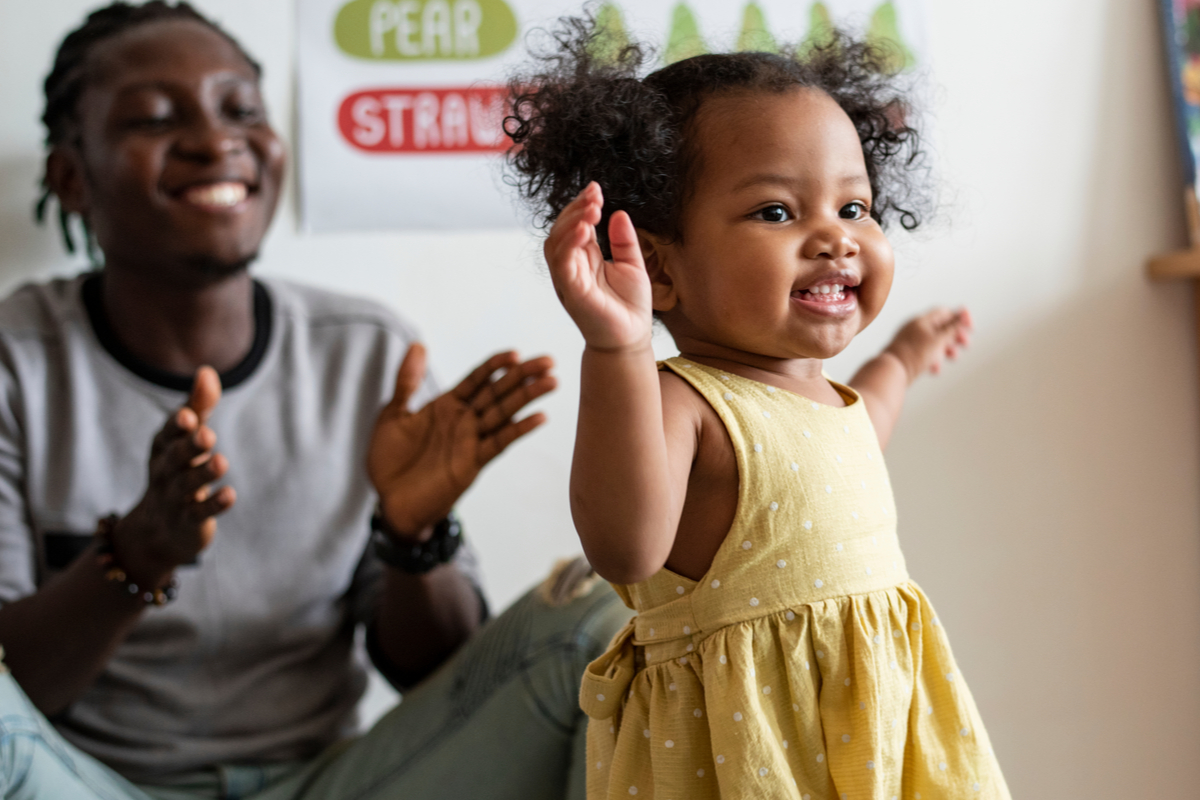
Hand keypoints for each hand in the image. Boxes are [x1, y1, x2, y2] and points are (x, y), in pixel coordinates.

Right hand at [114, 367, 235, 584]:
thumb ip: (198, 406)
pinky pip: (199, 513)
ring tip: (221, 462)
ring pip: (187, 486)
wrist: (158, 529)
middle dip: (190, 446)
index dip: (177, 426)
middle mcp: (165, 472)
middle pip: (176, 458)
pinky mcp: (188, 521)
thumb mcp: (184, 437)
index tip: (189, 416)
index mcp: (163, 448)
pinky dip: (214, 505)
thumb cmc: (177, 469)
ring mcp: (175, 498)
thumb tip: (207, 371)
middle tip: (207, 435)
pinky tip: (230, 495)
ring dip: (203, 474)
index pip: (168, 434)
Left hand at [368, 344, 555, 539]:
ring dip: (528, 397)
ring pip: (504, 413)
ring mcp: (471, 440)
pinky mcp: (473, 462)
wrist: (389, 503)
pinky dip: (519, 429)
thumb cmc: (389, 460)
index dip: (495, 365)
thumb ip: (407, 381)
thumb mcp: (393, 414)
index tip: (515, 353)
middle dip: (523, 376)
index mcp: (447, 405)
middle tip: (549, 361)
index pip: (477, 379)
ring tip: (552, 381)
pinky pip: (499, 442)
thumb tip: (418, 344)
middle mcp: (464, 420)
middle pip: (498, 392)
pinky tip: (539, 417)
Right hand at [544, 181, 652, 350]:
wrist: (632, 338)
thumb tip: (618, 213)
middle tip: (594, 196)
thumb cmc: (630, 307)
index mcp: (584, 259)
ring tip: (591, 209)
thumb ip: (624, 240)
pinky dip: (570, 244)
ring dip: (571, 222)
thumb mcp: (632, 264)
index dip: (581, 205)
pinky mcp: (572, 292)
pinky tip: (585, 230)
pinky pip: (562, 264)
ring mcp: (569, 279)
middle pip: (561, 230)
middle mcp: (572, 267)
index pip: (574, 225)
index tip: (595, 188)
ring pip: (556, 244)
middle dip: (575, 209)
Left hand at [884, 307, 972, 382]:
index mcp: (921, 320)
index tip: (970, 328)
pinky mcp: (909, 355)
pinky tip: (934, 369)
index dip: (960, 318)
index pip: (945, 312)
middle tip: (966, 344)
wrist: (891, 372)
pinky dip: (934, 360)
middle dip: (955, 336)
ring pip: (935, 342)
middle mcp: (915, 328)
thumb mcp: (938, 339)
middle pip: (941, 327)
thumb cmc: (913, 354)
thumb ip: (952, 326)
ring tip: (953, 358)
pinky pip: (926, 354)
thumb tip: (963, 312)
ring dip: (947, 349)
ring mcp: (911, 342)